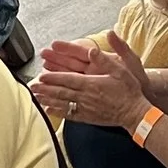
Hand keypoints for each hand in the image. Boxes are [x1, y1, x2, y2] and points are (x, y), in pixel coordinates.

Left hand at [29, 32, 152, 127]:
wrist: (135, 113)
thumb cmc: (129, 90)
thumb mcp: (121, 70)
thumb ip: (105, 60)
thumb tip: (91, 50)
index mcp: (92, 83)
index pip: (68, 79)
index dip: (53, 77)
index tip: (41, 75)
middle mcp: (86, 97)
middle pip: (61, 91)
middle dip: (45, 88)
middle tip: (32, 86)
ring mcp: (86, 108)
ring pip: (63, 103)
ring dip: (48, 99)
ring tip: (36, 97)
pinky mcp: (88, 117)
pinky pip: (70, 115)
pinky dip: (58, 112)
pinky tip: (49, 110)